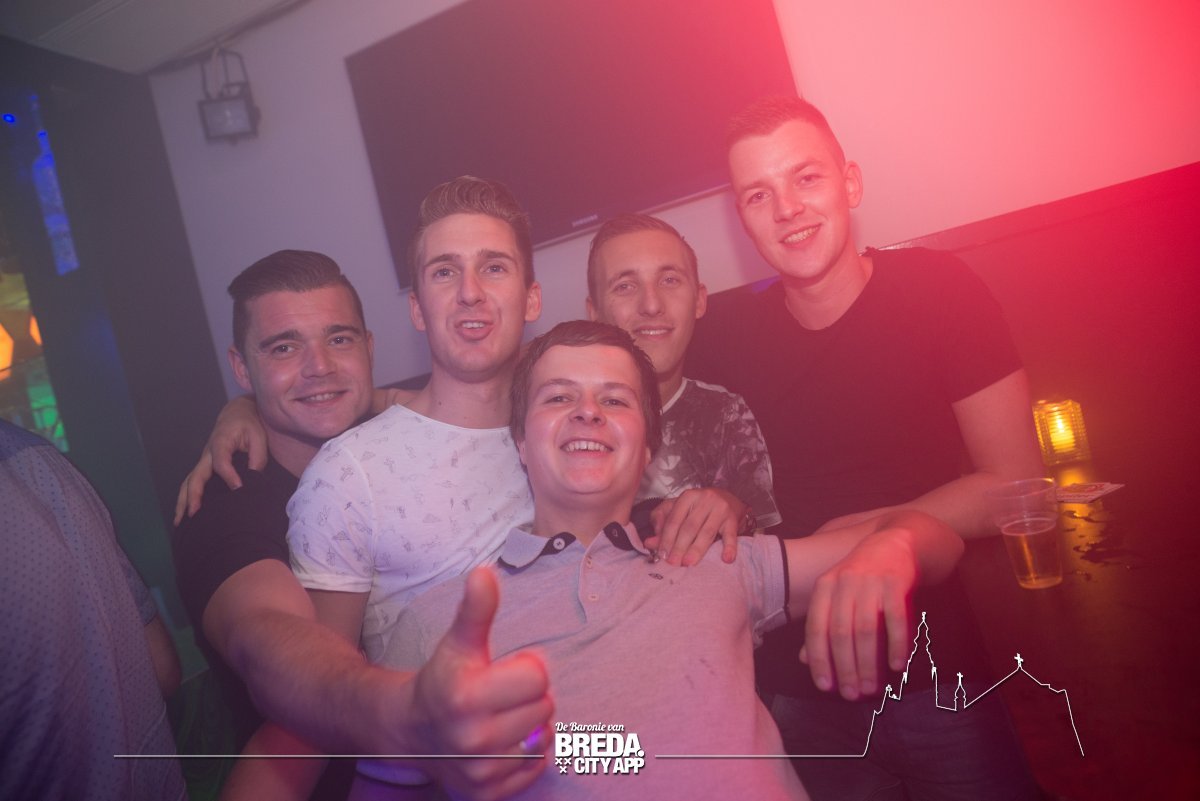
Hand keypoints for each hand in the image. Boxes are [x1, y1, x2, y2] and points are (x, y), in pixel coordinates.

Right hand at [173, 395, 267, 523]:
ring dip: (183, 501)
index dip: (229, 476)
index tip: (239, 488)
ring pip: (188, 482)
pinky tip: (184, 515)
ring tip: (180, 522)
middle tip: (194, 514)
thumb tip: (253, 481)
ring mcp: (203, 462)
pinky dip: (186, 499)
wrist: (237, 414)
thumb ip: (257, 458)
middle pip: (196, 476)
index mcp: (221, 443)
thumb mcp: (259, 438)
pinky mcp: (204, 468)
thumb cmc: (249, 425)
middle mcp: (207, 454)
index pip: (221, 462)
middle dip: (193, 495)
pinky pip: (191, 484)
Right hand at [413, 568, 552, 800]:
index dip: (524, 667)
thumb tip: (484, 572)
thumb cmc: (443, 680)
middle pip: (545, 706)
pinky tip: (501, 743)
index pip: (538, 676)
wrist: (410, 732)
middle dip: (527, 696)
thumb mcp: (459, 642)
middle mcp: (473, 739)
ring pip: (543, 737)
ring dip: (529, 725)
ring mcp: (481, 771)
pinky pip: (536, 768)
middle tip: (500, 695)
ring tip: (501, 718)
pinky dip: (525, 755)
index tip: (502, 669)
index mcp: (466, 697)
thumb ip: (476, 609)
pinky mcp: (488, 794)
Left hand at [646, 488, 744, 565]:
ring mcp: (720, 508)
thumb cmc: (698, 508)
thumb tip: (649, 543)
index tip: (662, 555)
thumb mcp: (678, 510)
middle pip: (689, 527)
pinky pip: (731, 535)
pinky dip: (729, 547)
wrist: (728, 499)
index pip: (674, 520)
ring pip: (707, 532)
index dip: (667, 538)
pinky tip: (726, 559)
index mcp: (687, 497)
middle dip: (680, 546)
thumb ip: (662, 524)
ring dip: (697, 549)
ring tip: (689, 563)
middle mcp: (704, 500)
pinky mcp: (733, 519)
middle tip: (673, 563)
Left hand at [801, 529, 917, 700]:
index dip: (819, 659)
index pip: (816, 628)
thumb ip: (822, 625)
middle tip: (851, 694)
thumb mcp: (836, 595)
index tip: (825, 686)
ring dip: (868, 662)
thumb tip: (803, 659)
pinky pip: (895, 619)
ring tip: (871, 688)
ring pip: (865, 629)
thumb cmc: (861, 577)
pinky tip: (897, 666)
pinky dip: (896, 644)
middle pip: (841, 633)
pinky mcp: (896, 583)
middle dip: (845, 668)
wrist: (894, 542)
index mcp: (824, 587)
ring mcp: (870, 582)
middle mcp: (844, 583)